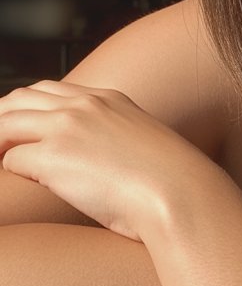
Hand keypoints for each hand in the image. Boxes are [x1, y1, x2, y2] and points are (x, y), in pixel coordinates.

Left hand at [0, 80, 224, 240]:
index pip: (49, 90)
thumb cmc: (172, 184)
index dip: (27, 109)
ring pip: (6, 124)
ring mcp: (66, 127)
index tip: (19, 129)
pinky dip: (11, 172)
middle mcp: (84, 105)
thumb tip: (100, 160)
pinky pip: (12, 160)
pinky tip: (22, 186)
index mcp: (107, 99)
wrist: (180, 195)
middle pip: (19, 99)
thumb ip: (117, 139)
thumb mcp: (145, 145)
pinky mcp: (53, 156)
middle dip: (1, 119)